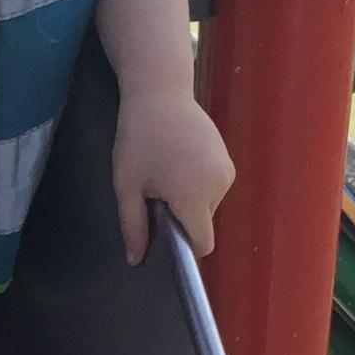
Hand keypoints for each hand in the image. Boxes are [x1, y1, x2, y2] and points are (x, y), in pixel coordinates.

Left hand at [110, 82, 232, 263]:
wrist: (160, 92)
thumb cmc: (139, 140)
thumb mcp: (127, 186)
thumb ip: (133, 226)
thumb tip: (135, 261)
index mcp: (195, 197)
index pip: (203, 243)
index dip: (185, 246)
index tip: (165, 233)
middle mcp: (219, 186)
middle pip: (204, 222)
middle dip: (182, 216)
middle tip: (156, 191)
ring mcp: (227, 170)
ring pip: (208, 204)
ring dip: (189, 198)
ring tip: (166, 172)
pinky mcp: (227, 157)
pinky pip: (213, 185)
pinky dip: (197, 182)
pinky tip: (178, 161)